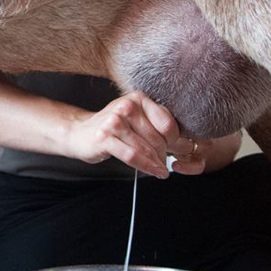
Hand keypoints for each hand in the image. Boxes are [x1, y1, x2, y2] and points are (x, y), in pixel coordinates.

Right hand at [64, 90, 210, 178]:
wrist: (80, 132)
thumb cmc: (114, 128)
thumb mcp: (136, 119)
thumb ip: (158, 125)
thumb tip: (190, 142)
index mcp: (138, 98)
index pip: (167, 122)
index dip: (176, 140)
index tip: (179, 150)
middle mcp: (126, 106)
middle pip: (157, 138)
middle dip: (165, 154)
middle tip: (167, 162)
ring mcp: (114, 122)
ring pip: (146, 149)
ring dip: (157, 163)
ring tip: (161, 169)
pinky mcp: (104, 137)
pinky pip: (132, 157)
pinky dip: (147, 167)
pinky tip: (155, 171)